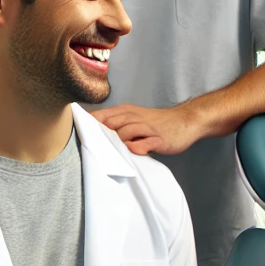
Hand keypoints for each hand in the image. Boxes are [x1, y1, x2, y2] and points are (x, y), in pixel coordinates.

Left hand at [90, 104, 205, 156]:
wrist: (186, 121)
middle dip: (98, 135)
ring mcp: (147, 128)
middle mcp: (135, 117)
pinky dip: (135, 148)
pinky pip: (143, 144)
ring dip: (113, 142)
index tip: (78, 136)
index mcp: (127, 112)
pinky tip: (129, 153)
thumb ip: (119, 126)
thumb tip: (98, 136)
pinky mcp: (158, 139)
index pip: (102, 116)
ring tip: (104, 153)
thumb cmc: (159, 123)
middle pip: (110, 123)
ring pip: (124, 132)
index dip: (89, 126)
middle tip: (87, 147)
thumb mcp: (137, 119)